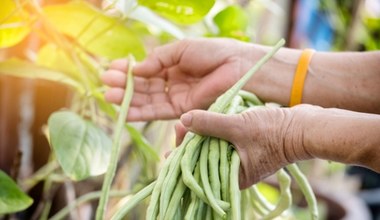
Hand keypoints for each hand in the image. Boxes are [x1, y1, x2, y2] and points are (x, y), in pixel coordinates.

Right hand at [101, 38, 256, 120]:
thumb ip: (158, 60)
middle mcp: (170, 83)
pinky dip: (139, 112)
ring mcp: (175, 97)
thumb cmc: (211, 52)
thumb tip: (136, 69)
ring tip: (108, 96)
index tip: (112, 68)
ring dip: (127, 99)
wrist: (235, 66)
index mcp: (171, 66)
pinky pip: (156, 112)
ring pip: (146, 100)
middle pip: (142, 87)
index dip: (128, 70)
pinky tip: (123, 111)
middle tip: (105, 82)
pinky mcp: (181, 110)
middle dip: (123, 85)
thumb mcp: (180, 50)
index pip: (145, 71)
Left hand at [176, 105, 315, 188]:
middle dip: (191, 142)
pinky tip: (207, 121)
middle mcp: (235, 172)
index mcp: (232, 177)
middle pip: (204, 159)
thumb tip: (183, 119)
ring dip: (203, 135)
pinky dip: (216, 132)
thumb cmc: (274, 132)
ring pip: (213, 148)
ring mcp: (241, 159)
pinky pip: (224, 141)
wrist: (305, 127)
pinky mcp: (245, 147)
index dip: (183, 155)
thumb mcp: (238, 127)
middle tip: (181, 124)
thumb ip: (210, 124)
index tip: (175, 138)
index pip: (199, 171)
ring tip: (189, 121)